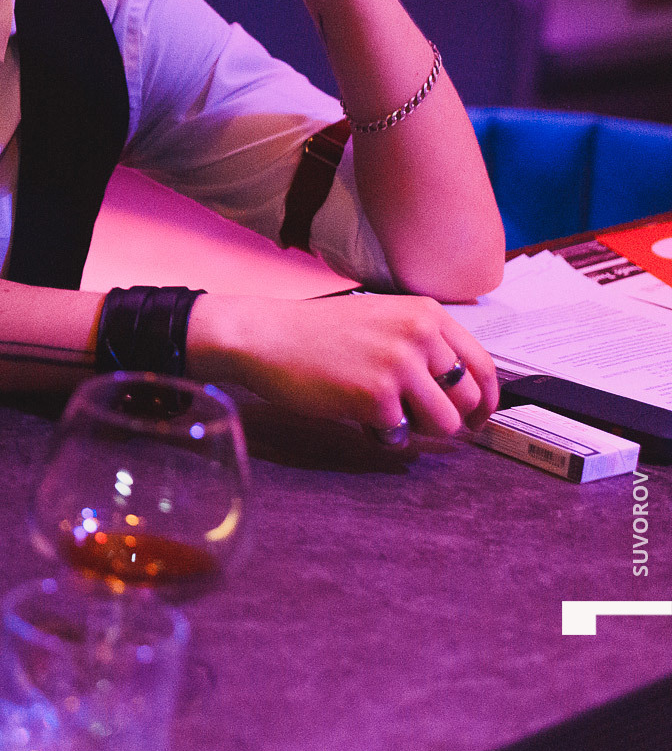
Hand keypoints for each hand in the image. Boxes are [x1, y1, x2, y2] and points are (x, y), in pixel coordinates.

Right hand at [190, 292, 500, 437]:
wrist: (264, 336)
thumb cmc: (316, 333)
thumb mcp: (382, 321)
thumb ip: (423, 345)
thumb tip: (463, 393)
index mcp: (426, 314)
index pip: (483, 365)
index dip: (485, 400)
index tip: (476, 417)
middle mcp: (420, 335)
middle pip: (469, 399)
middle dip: (451, 420)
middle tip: (422, 424)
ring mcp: (399, 366)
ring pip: (444, 424)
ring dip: (417, 429)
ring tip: (384, 415)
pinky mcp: (377, 397)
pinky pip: (402, 436)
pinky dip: (382, 434)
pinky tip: (356, 415)